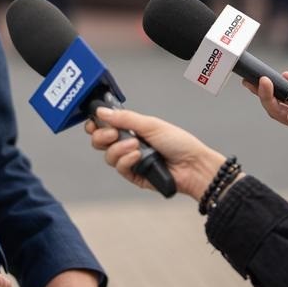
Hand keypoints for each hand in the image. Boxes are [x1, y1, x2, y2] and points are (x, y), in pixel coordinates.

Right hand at [85, 107, 225, 199]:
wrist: (192, 165)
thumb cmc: (178, 143)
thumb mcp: (150, 124)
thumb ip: (124, 118)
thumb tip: (101, 111)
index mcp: (133, 128)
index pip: (106, 125)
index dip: (97, 124)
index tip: (95, 122)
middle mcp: (129, 144)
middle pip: (100, 141)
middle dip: (102, 136)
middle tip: (112, 134)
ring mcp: (131, 160)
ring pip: (108, 156)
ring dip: (119, 149)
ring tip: (136, 146)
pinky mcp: (134, 175)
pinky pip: (120, 168)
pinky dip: (126, 160)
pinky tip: (138, 156)